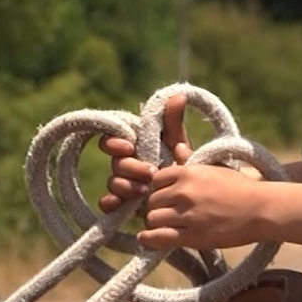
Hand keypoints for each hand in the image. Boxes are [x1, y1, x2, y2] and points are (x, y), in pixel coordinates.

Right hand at [97, 93, 193, 212]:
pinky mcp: (125, 205)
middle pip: (116, 163)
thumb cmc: (185, 167)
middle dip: (131, 168)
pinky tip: (118, 205)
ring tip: (146, 191)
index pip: (112, 140)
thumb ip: (175, 123)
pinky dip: (110, 203)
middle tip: (150, 173)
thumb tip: (179, 95)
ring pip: (113, 183)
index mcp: (135, 147)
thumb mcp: (180, 145)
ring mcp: (125, 186)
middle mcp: (126, 165)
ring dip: (126, 186)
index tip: (130, 147)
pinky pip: (108, 204)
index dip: (114, 143)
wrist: (194, 198)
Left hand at [138, 163, 272, 250]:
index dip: (158, 189)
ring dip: (156, 224)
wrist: (262, 209)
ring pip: (153, 219)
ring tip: (164, 227)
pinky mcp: (192, 236)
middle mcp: (184, 192)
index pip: (155, 180)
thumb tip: (176, 147)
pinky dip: (149, 239)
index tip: (165, 197)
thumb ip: (190, 161)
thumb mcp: (215, 168)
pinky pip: (159, 237)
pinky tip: (148, 239)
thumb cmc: (241, 187)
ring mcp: (187, 214)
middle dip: (156, 208)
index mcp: (188, 172)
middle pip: (151, 201)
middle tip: (165, 214)